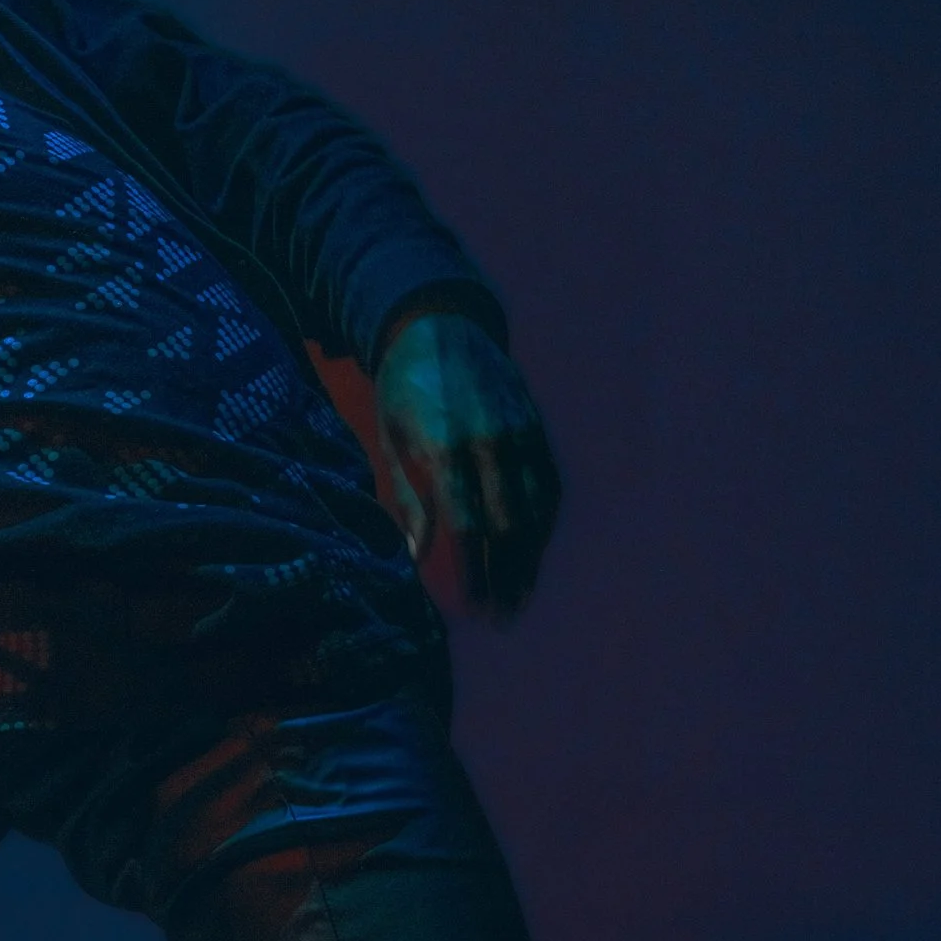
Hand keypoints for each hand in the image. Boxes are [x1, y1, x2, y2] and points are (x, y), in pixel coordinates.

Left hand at [373, 306, 562, 622]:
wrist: (443, 324)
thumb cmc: (405, 391)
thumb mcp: (392, 440)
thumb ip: (408, 498)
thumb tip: (416, 557)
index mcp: (449, 444)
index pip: (468, 522)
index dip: (476, 569)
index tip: (475, 606)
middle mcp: (493, 439)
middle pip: (509, 523)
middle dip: (507, 575)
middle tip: (501, 617)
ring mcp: (522, 431)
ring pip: (536, 508)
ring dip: (530, 558)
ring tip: (518, 599)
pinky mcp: (537, 427)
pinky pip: (549, 485)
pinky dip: (544, 524)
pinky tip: (533, 555)